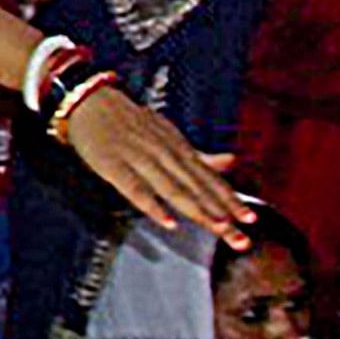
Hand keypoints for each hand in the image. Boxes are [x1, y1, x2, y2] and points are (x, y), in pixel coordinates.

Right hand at [55, 83, 249, 243]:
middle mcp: (164, 153)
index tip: (250, 220)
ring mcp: (139, 158)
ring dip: (197, 209)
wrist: (89, 101)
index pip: (209, 178)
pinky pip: (135, 189)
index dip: (230, 200)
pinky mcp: (114, 166)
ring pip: (173, 189)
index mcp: (178, 147)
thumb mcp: (169, 134)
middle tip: (242, 238)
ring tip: (218, 228)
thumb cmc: (131, 122)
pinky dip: (153, 206)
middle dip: (221, 212)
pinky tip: (168, 223)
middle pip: (197, 187)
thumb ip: (199, 155)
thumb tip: (231, 162)